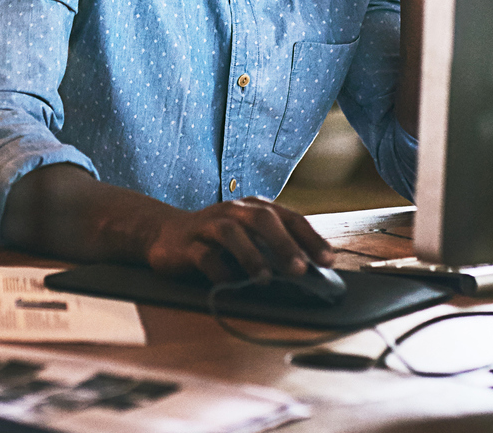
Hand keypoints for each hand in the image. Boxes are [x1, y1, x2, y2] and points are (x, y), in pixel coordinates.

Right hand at [143, 196, 334, 283]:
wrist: (164, 235)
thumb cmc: (216, 241)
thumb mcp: (247, 239)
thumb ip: (273, 250)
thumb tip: (309, 275)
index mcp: (254, 208)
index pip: (289, 218)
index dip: (310, 238)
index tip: (328, 261)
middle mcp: (233, 211)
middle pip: (262, 219)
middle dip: (284, 244)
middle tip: (300, 269)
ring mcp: (208, 225)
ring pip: (231, 233)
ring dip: (250, 255)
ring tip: (265, 279)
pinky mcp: (186, 244)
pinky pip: (204, 256)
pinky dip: (219, 270)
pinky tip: (230, 285)